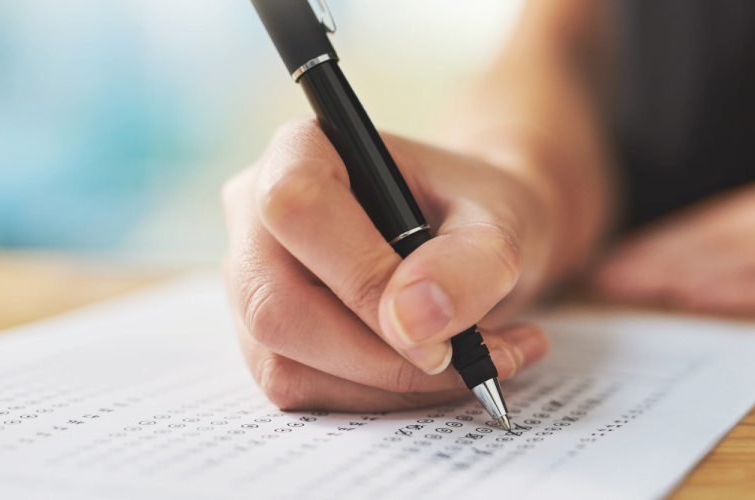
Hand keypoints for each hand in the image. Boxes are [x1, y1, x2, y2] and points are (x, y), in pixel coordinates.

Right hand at [222, 119, 550, 411]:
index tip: (440, 328)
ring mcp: (251, 280)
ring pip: (285, 363)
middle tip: (465, 362)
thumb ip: (473, 261)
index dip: (362, 279)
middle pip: (276, 306)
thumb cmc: (478, 212)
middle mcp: (256, 213)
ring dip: (390, 385)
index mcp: (303, 149)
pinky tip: (441, 374)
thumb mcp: (503, 221)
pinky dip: (381, 397)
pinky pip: (302, 390)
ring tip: (476, 363)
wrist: (475, 239)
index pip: (297, 208)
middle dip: (381, 356)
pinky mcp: (264, 337)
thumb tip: (412, 321)